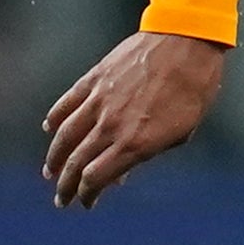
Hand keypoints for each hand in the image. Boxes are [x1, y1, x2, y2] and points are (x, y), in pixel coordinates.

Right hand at [43, 32, 225, 207]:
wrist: (187, 41)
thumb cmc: (194, 89)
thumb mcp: (181, 131)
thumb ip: (148, 152)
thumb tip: (124, 170)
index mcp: (135, 143)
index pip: (97, 178)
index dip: (87, 194)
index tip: (86, 203)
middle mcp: (112, 126)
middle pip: (77, 163)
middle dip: (66, 186)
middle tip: (61, 199)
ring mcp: (99, 101)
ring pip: (66, 136)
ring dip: (54, 158)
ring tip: (49, 171)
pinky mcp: (95, 79)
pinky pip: (67, 103)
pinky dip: (55, 117)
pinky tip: (49, 128)